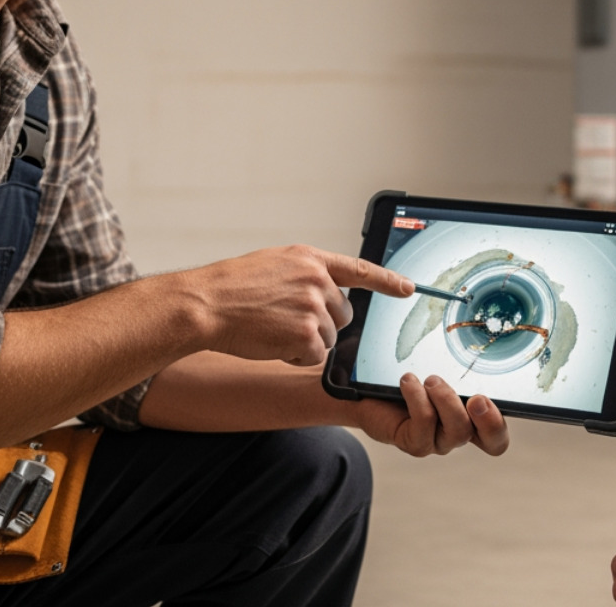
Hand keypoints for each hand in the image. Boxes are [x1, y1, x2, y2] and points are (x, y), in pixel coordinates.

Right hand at [192, 246, 411, 366]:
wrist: (206, 304)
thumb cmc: (232, 287)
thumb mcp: (273, 264)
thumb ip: (304, 273)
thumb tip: (327, 291)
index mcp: (309, 258)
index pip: (359, 269)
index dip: (387, 280)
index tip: (409, 288)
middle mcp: (317, 279)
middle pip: (343, 314)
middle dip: (322, 324)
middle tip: (287, 322)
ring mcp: (313, 306)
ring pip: (330, 338)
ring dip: (306, 342)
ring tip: (273, 329)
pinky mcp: (306, 334)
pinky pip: (315, 356)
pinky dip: (296, 356)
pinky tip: (272, 343)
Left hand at [353, 374, 508, 456]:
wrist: (369, 392)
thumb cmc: (411, 379)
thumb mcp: (438, 368)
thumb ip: (457, 365)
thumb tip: (475, 341)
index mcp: (474, 418)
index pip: (498, 435)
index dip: (500, 424)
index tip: (487, 398)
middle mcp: (460, 433)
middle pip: (491, 441)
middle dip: (487, 420)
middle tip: (477, 398)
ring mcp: (438, 442)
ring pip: (458, 432)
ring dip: (446, 400)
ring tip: (430, 379)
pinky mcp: (416, 443)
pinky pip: (425, 423)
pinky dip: (418, 398)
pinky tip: (408, 381)